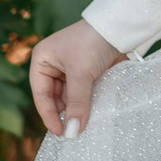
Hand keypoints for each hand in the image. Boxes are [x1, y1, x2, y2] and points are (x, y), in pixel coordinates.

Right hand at [28, 19, 125, 137]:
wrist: (120, 27)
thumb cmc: (92, 43)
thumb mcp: (81, 74)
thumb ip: (76, 103)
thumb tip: (72, 132)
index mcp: (42, 60)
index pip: (41, 93)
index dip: (49, 115)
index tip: (60, 133)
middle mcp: (53, 64)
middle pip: (54, 97)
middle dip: (64, 113)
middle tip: (73, 133)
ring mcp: (70, 68)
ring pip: (69, 96)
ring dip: (76, 110)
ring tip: (83, 126)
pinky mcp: (87, 71)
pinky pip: (82, 93)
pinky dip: (86, 103)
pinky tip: (91, 115)